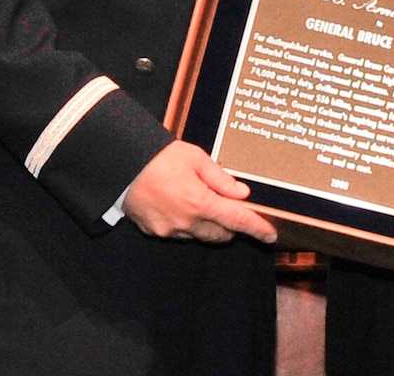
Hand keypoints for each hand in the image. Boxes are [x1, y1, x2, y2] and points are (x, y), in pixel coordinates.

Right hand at [123, 140, 277, 243]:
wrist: (123, 165)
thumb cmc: (160, 157)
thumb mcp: (195, 158)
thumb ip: (220, 178)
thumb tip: (241, 193)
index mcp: (200, 202)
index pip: (236, 220)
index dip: (256, 228)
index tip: (270, 235)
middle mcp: (187, 222)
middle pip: (221, 234)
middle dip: (230, 224)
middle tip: (227, 204)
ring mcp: (170, 231)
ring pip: (200, 235)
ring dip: (207, 224)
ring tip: (197, 197)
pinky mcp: (156, 233)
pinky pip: (180, 233)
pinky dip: (187, 223)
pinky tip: (177, 202)